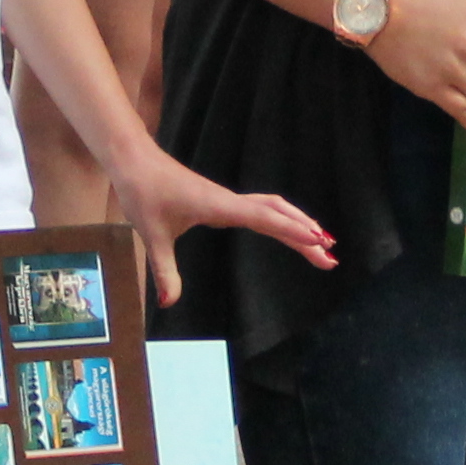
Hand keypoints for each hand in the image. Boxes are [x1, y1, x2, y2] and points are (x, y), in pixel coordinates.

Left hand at [99, 141, 336, 309]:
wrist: (134, 160)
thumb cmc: (143, 193)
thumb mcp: (151, 236)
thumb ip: (164, 271)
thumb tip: (169, 304)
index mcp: (219, 207)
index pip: (265, 219)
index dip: (293, 231)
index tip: (318, 242)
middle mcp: (229, 201)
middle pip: (278, 215)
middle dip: (306, 235)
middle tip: (331, 258)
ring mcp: (228, 199)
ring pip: (274, 208)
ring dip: (298, 223)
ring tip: (323, 242)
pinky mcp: (223, 200)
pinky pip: (262, 207)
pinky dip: (282, 217)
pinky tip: (288, 228)